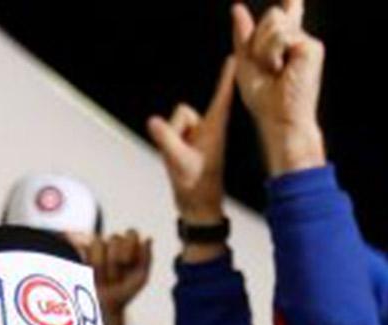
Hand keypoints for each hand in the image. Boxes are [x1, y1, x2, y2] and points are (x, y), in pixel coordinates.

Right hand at [69, 229, 153, 317]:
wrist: (103, 307)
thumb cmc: (123, 293)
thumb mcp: (140, 278)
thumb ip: (147, 259)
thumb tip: (148, 239)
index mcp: (129, 246)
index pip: (131, 234)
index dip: (129, 248)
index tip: (128, 265)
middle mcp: (113, 244)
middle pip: (115, 238)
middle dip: (115, 260)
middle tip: (115, 276)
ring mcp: (97, 248)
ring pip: (98, 243)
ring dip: (101, 264)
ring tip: (103, 277)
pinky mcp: (82, 252)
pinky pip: (85, 249)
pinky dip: (89, 263)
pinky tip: (91, 273)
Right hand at [146, 55, 236, 223]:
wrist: (198, 205)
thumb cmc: (196, 185)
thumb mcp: (180, 163)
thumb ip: (167, 140)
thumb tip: (153, 121)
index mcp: (215, 127)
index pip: (222, 95)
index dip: (225, 76)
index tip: (233, 56)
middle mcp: (208, 126)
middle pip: (182, 111)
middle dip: (176, 130)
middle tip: (186, 155)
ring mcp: (197, 134)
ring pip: (174, 123)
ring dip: (173, 141)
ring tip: (184, 161)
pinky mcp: (189, 141)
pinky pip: (171, 132)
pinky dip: (171, 145)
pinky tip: (180, 161)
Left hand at [230, 0, 325, 174]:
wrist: (279, 120)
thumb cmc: (264, 101)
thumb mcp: (246, 64)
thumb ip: (243, 36)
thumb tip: (237, 8)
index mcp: (286, 47)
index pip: (288, 17)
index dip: (292, 5)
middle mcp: (299, 42)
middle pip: (272, 16)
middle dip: (259, 40)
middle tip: (268, 68)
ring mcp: (308, 44)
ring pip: (275, 23)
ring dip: (264, 49)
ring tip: (275, 72)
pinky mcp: (312, 48)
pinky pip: (281, 35)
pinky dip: (272, 53)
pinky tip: (281, 70)